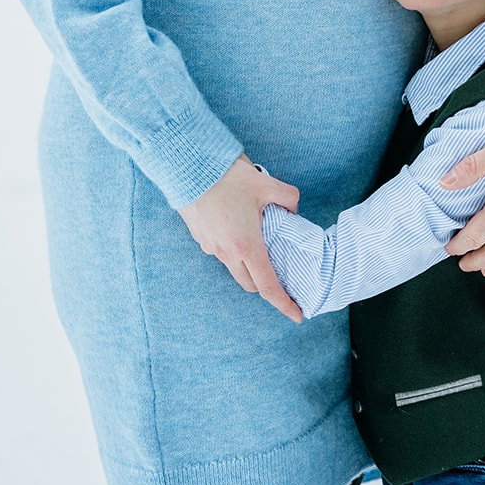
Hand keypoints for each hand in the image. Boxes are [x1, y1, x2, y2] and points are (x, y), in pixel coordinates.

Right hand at [178, 155, 303, 320]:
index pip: (268, 286)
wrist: (188, 168)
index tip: (297, 315)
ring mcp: (211, 248)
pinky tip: (240, 228)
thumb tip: (294, 209)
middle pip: (251, 283)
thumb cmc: (228, 177)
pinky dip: (234, 250)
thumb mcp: (266, 184)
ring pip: (235, 268)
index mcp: (246, 246)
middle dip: (266, 285)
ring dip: (248, 264)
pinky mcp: (200, 239)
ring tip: (260, 241)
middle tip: (281, 273)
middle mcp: (227, 253)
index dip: (284, 303)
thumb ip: (288, 198)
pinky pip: (221, 253)